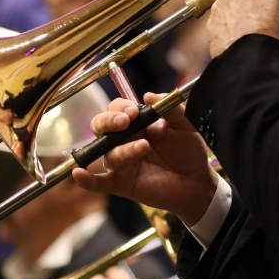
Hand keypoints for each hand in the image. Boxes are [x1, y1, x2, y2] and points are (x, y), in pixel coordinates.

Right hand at [72, 94, 217, 226]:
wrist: (198, 181)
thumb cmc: (188, 151)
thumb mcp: (185, 124)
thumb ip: (170, 108)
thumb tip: (148, 95)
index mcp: (137, 124)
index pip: (117, 110)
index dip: (121, 108)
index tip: (133, 111)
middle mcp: (124, 141)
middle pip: (101, 127)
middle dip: (108, 121)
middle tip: (124, 122)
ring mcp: (122, 163)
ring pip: (108, 154)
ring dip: (122, 150)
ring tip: (143, 147)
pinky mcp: (122, 183)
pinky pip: (99, 182)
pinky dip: (87, 180)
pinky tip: (79, 174)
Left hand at [207, 0, 278, 57]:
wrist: (252, 58)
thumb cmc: (277, 31)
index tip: (278, 3)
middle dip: (256, 2)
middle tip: (268, 20)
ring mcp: (218, 8)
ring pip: (233, 7)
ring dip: (242, 16)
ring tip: (256, 32)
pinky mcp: (210, 26)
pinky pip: (223, 24)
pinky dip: (231, 30)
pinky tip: (243, 39)